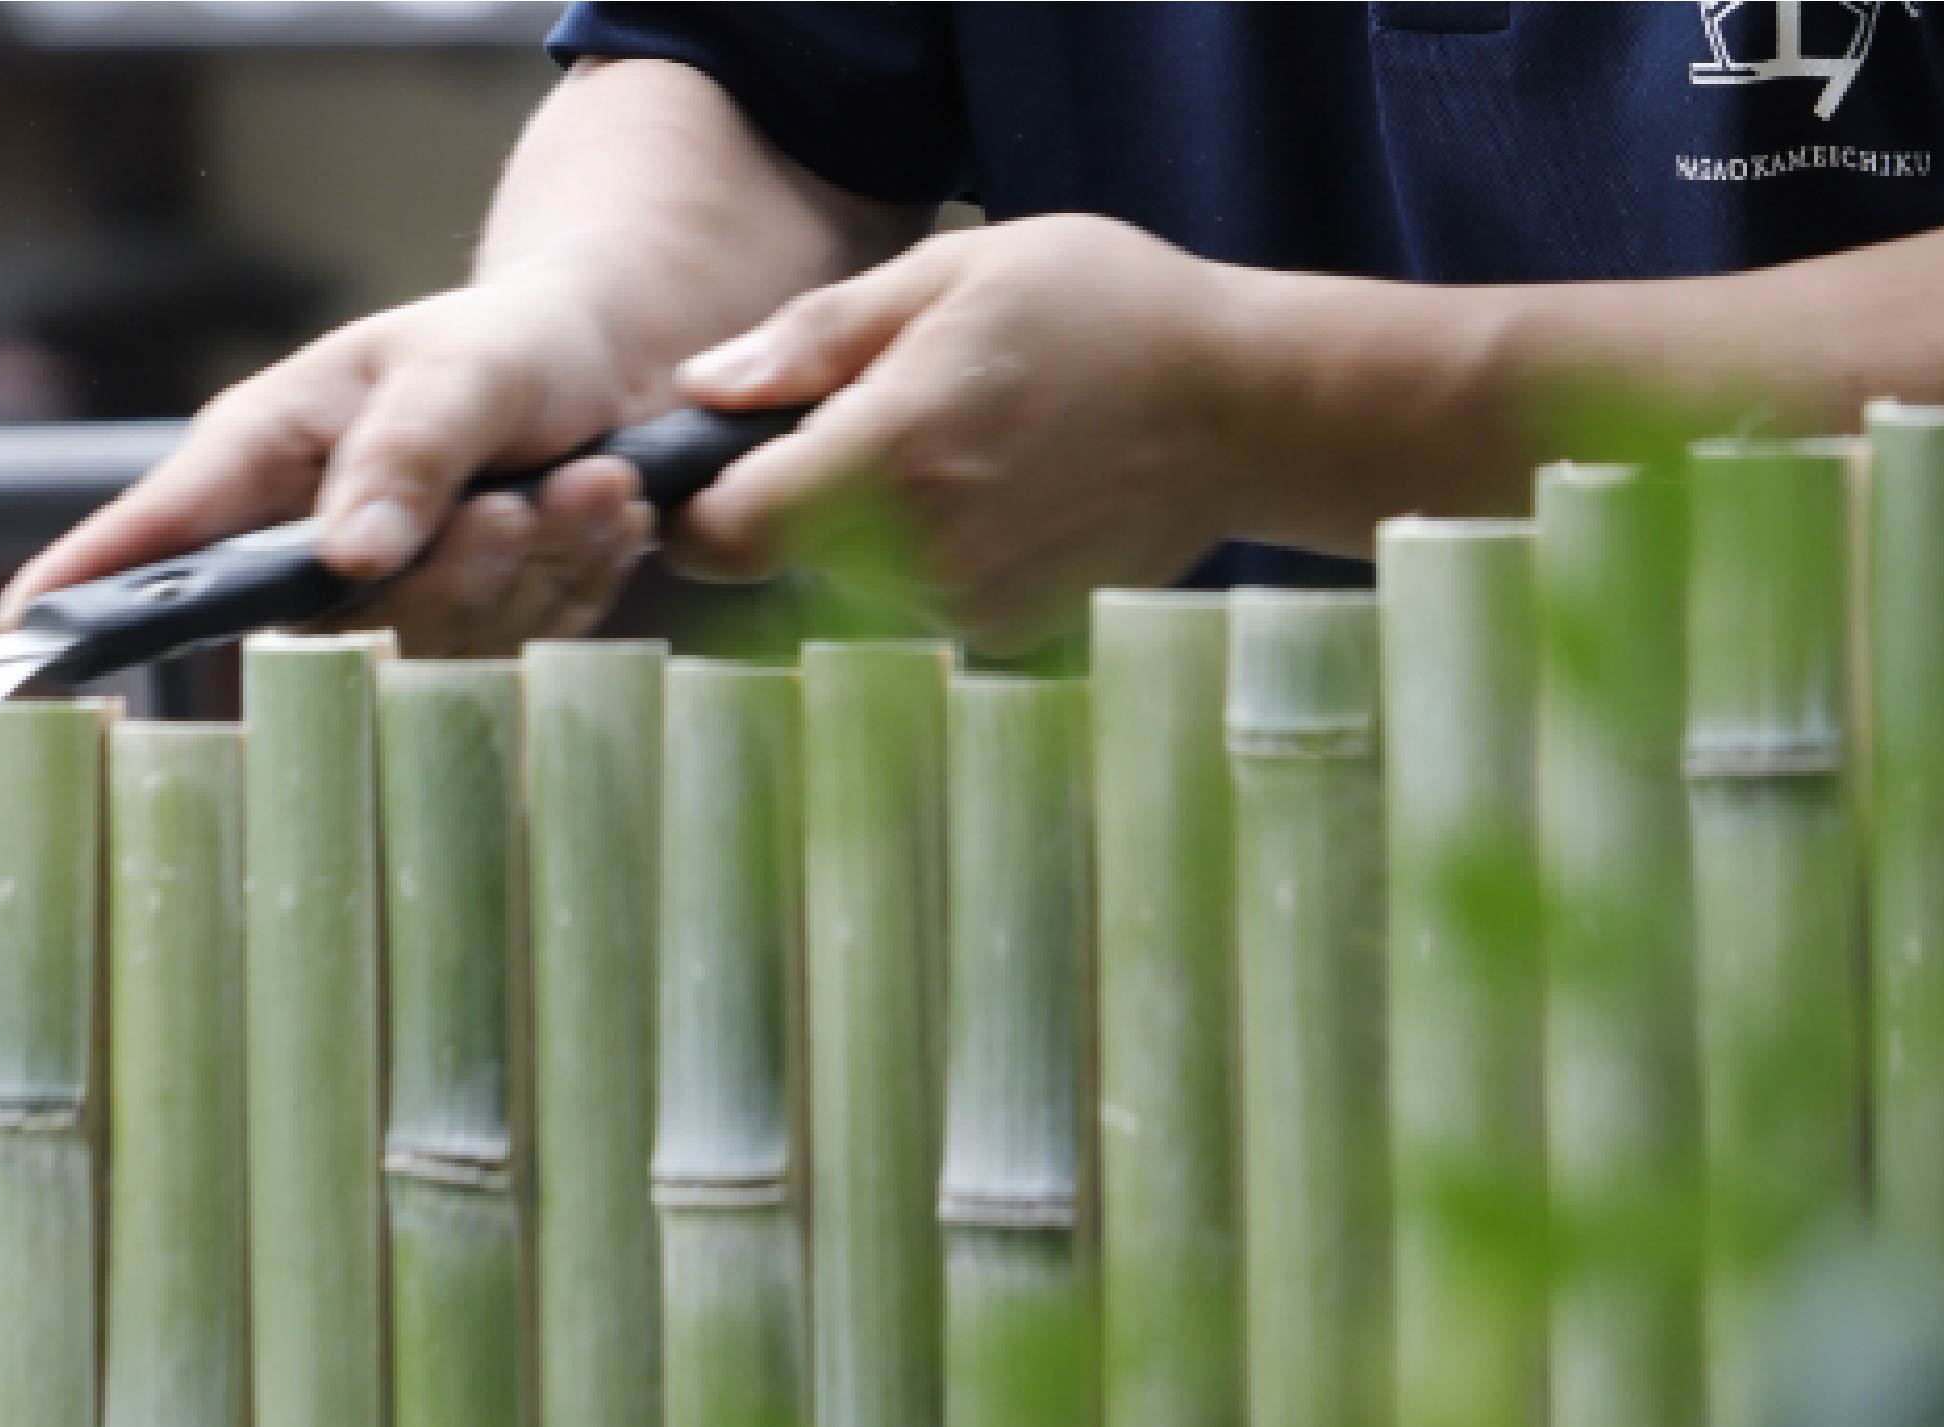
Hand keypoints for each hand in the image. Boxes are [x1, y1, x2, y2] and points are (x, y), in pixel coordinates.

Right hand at [0, 280, 664, 654]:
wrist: (614, 358)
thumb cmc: (508, 344)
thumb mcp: (460, 370)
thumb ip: (407, 454)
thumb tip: (349, 560)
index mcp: (264, 459)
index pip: (151, 536)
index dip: (80, 588)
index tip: (19, 640)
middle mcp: (310, 546)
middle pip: (325, 626)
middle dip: (444, 571)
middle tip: (513, 504)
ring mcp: (393, 600)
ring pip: (439, 642)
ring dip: (531, 567)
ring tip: (586, 481)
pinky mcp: (476, 632)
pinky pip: (520, 646)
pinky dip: (576, 579)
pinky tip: (604, 508)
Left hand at [673, 215, 1258, 652]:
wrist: (1246, 407)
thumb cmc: (1102, 312)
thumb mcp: (950, 274)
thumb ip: (813, 341)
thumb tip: (702, 386)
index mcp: (890, 455)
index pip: (725, 536)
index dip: (697, 507)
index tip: (713, 467)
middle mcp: (922, 554)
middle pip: (784, 562)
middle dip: (792, 503)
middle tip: (866, 423)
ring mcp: (970, 607)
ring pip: (850, 588)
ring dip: (865, 531)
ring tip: (953, 447)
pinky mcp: (1010, 634)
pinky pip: (920, 605)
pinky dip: (930, 560)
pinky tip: (997, 495)